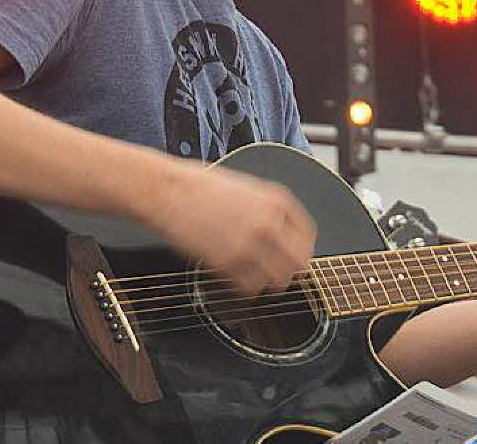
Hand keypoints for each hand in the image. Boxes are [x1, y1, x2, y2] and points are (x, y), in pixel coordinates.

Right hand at [143, 159, 316, 296]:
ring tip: (254, 277)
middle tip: (276, 272)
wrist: (168, 190)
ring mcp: (250, 244)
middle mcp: (269, 222)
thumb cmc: (201, 187)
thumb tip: (284, 235)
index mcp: (277, 200)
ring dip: (268, 281)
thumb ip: (269, 209)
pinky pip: (251, 288)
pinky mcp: (228, 262)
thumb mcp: (247, 188)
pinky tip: (236, 279)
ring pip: (279, 280)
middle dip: (289, 269)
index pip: (308, 236)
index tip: (292, 257)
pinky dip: (246, 288)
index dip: (301, 250)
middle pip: (299, 262)